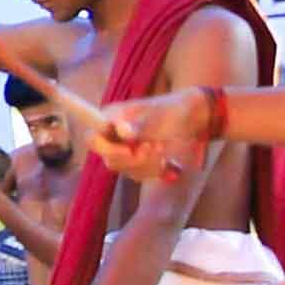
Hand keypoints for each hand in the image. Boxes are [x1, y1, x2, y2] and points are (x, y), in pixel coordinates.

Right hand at [79, 84, 215, 189]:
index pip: (92, 138)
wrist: (192, 118)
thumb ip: (138, 125)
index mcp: (110, 118)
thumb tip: (122, 130)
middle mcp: (113, 136)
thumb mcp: (156, 115)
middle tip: (158, 148)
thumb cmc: (171, 109)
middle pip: (111, 159)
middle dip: (136, 159)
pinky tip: (172, 166)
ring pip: (126, 170)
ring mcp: (124, 150)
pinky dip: (157, 171)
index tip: (131, 151)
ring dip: (150, 165)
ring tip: (166, 151)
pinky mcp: (137, 163)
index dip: (107, 149)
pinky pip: (140, 175)